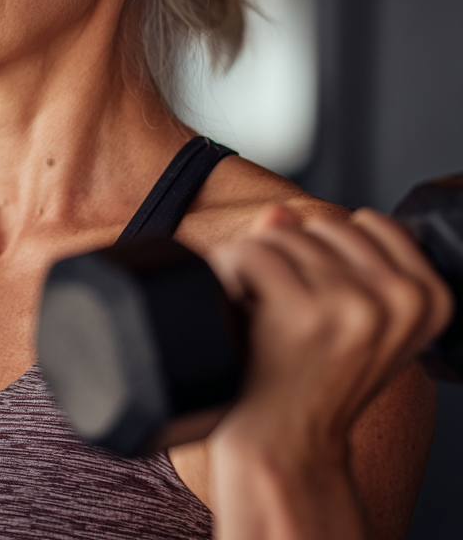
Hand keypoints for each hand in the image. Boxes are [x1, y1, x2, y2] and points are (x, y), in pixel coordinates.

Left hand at [205, 206, 452, 539]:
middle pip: (322, 225)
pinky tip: (237, 308)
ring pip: (282, 235)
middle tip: (284, 310)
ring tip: (261, 314)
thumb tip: (281, 211)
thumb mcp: (346, 319)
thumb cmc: (313, 381)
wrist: (287, 445)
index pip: (371, 223)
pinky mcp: (306, 311)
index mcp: (429, 298)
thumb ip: (324, 257)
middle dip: (292, 257)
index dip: (330, 250)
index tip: (318, 291)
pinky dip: (229, 272)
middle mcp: (401, 297)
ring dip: (256, 267)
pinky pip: (252, 252)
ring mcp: (355, 304)